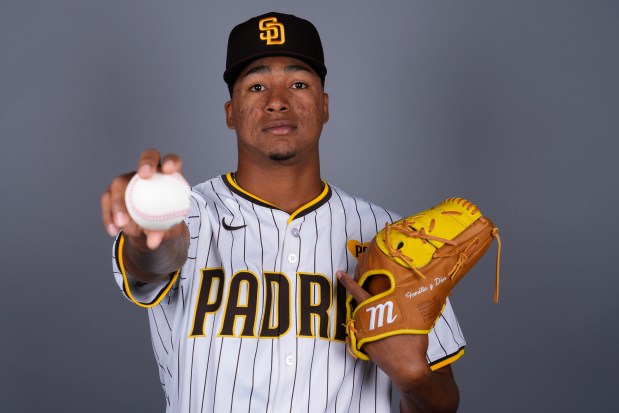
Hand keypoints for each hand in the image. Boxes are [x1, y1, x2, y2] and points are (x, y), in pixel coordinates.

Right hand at [101, 149, 184, 248]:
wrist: (149, 231)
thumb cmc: (165, 225)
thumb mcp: (168, 231)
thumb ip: (164, 233)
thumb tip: (153, 241)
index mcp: (169, 177)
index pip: (172, 162)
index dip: (171, 162)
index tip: (168, 170)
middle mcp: (149, 172)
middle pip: (148, 157)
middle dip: (146, 162)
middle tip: (144, 175)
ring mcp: (130, 180)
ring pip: (120, 181)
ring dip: (119, 202)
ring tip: (122, 223)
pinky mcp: (114, 191)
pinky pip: (107, 199)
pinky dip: (109, 215)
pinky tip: (113, 230)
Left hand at [336, 270, 431, 387]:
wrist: (408, 369)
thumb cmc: (412, 344)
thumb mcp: (413, 320)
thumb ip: (406, 309)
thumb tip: (412, 298)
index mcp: (376, 312)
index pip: (359, 293)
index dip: (348, 282)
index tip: (339, 273)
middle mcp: (366, 323)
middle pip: (358, 306)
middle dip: (356, 297)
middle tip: (356, 286)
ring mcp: (364, 335)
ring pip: (359, 320)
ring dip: (365, 316)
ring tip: (377, 314)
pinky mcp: (365, 347)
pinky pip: (362, 334)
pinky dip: (368, 330)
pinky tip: (379, 332)